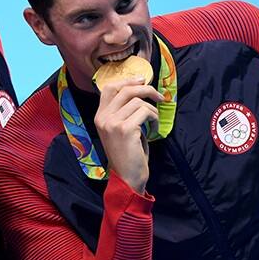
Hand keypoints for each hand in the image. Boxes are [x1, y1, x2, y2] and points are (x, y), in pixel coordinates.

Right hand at [94, 78, 163, 193]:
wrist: (126, 178)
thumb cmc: (127, 155)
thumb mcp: (119, 130)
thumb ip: (123, 112)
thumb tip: (140, 90)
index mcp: (99, 116)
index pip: (109, 88)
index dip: (127, 81)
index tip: (143, 81)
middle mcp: (103, 117)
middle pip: (126, 90)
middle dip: (146, 89)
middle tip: (159, 97)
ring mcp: (112, 123)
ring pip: (138, 101)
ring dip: (152, 111)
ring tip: (153, 123)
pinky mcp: (125, 129)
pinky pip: (146, 112)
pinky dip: (154, 120)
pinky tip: (153, 130)